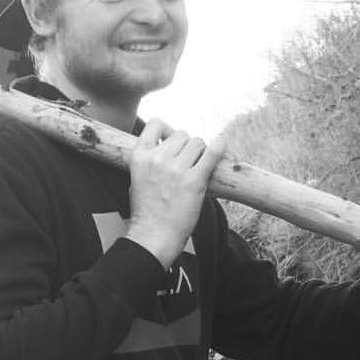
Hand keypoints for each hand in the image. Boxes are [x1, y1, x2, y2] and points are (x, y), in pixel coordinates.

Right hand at [124, 118, 224, 268]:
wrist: (154, 236)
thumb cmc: (147, 212)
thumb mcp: (137, 179)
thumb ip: (150, 160)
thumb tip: (168, 145)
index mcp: (140, 157)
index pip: (156, 124)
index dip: (167, 129)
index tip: (172, 140)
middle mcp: (157, 159)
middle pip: (182, 135)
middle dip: (187, 147)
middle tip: (188, 164)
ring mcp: (176, 169)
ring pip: (198, 142)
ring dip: (200, 153)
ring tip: (197, 169)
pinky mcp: (194, 180)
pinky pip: (212, 152)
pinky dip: (219, 146)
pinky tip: (221, 144)